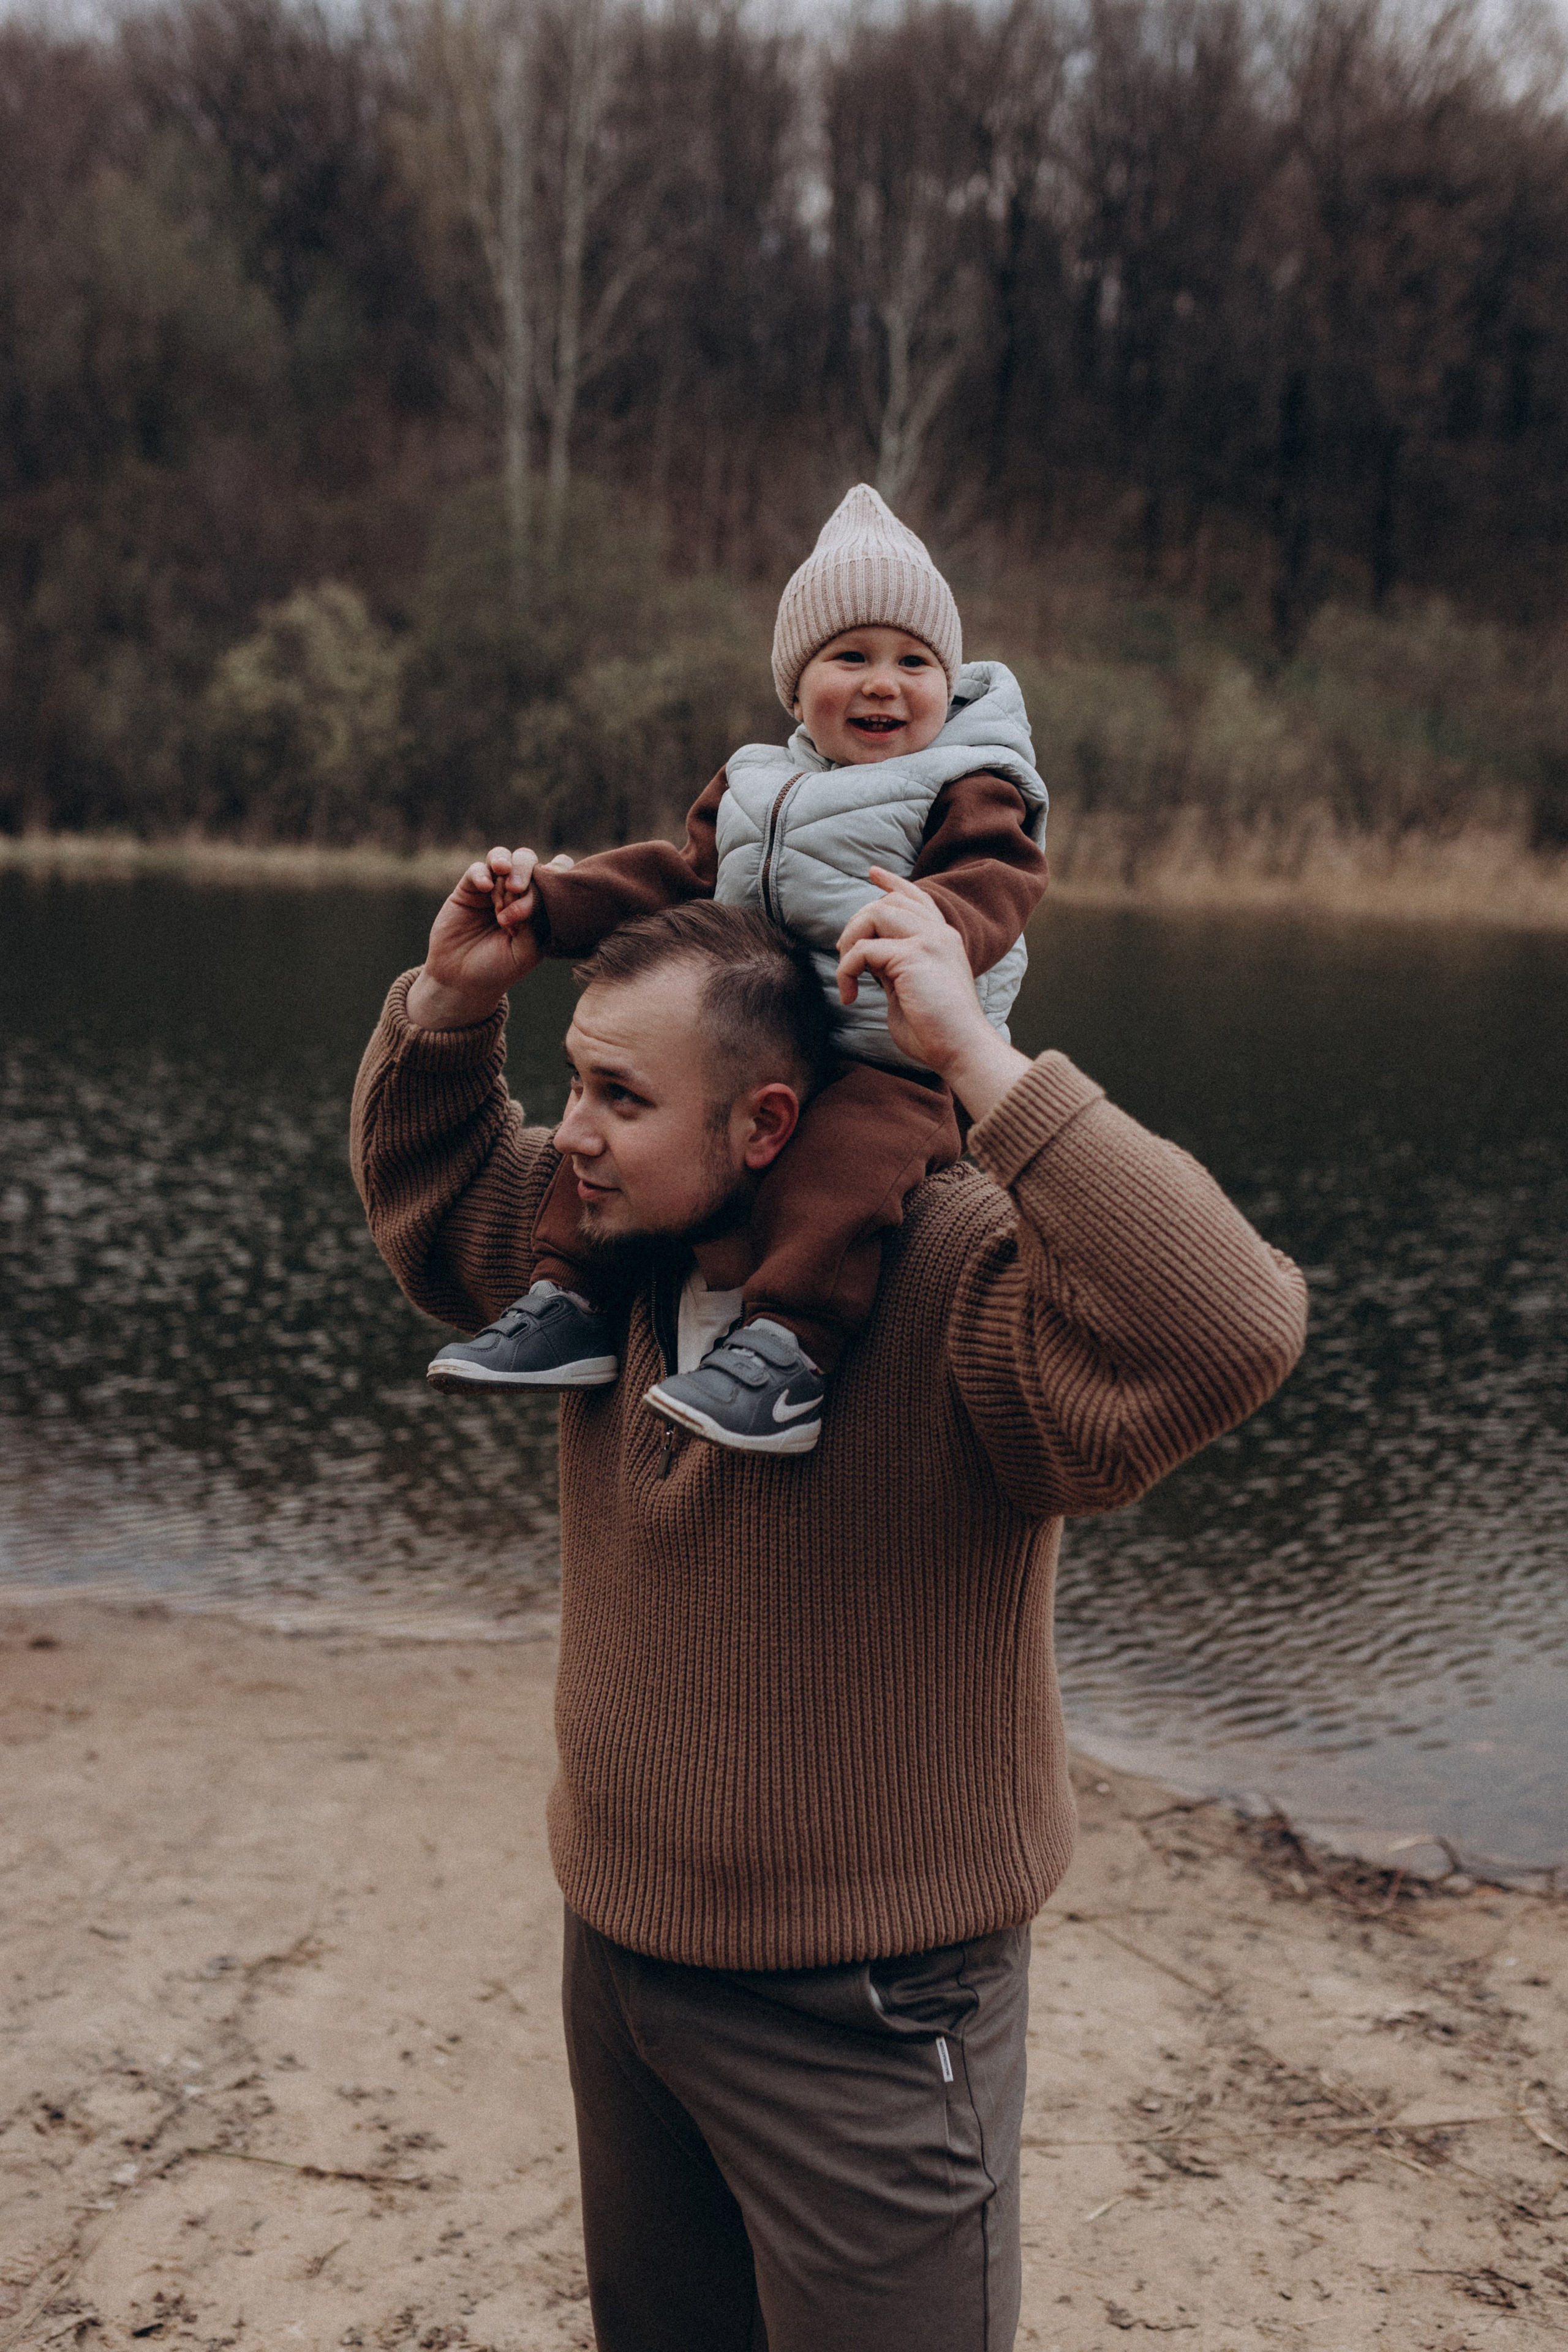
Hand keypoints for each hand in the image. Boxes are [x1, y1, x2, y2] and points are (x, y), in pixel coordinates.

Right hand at [406, 847, 574, 1029]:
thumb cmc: (499, 970)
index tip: (554, 878)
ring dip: (510, 867)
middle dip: (528, 872)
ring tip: (506, 886)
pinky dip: (483, 873)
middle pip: (530, 862)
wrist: (460, 980)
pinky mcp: (469, 889)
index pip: (555, 877)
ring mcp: (493, 889)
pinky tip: (484, 888)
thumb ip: (535, 923)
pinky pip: (478, 869)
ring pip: (506, 858)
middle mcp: (518, 894)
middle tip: (517, 891)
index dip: (559, 871)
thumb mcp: (526, 952)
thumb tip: (533, 892)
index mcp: (540, 908)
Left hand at [835, 869, 1032, 1122]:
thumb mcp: (910, 988)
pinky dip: (846, 970)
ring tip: (847, 974)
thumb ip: (894, 966)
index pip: (917, 898)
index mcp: (943, 939)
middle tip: (845, 956)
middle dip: (858, 922)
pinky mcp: (913, 956)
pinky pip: (863, 950)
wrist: (962, 1050)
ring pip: (875, 913)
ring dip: (850, 939)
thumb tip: (870, 957)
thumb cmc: (936, 1032)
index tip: (873, 873)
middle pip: (889, 901)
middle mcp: (939, 933)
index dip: (893, 884)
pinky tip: (849, 995)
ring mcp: (929, 941)